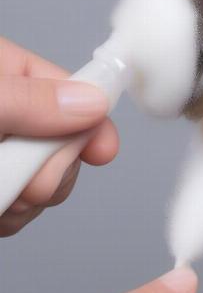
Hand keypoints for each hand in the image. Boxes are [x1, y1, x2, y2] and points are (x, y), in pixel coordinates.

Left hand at [0, 37, 118, 235]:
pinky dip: (14, 216)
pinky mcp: (1, 187)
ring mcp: (7, 154)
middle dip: (53, 169)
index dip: (92, 120)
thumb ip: (30, 100)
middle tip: (23, 178)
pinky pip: (25, 210)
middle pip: (69, 142)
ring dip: (30, 199)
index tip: (103, 150)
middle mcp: (14, 115)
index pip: (72, 89)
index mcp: (8, 76)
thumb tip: (92, 103)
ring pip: (51, 181)